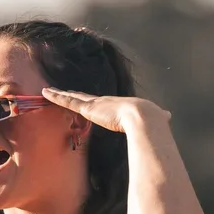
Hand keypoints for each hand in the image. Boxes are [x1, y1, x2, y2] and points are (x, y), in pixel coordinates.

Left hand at [40, 88, 167, 133]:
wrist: (145, 119)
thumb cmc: (149, 122)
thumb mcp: (150, 119)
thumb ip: (157, 119)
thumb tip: (169, 116)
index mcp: (115, 106)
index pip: (100, 103)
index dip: (91, 101)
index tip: (86, 99)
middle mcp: (104, 102)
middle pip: (84, 97)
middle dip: (72, 95)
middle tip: (62, 92)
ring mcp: (95, 104)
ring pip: (72, 98)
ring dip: (58, 95)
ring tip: (46, 91)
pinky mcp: (88, 108)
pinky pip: (68, 102)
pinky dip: (56, 97)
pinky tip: (45, 93)